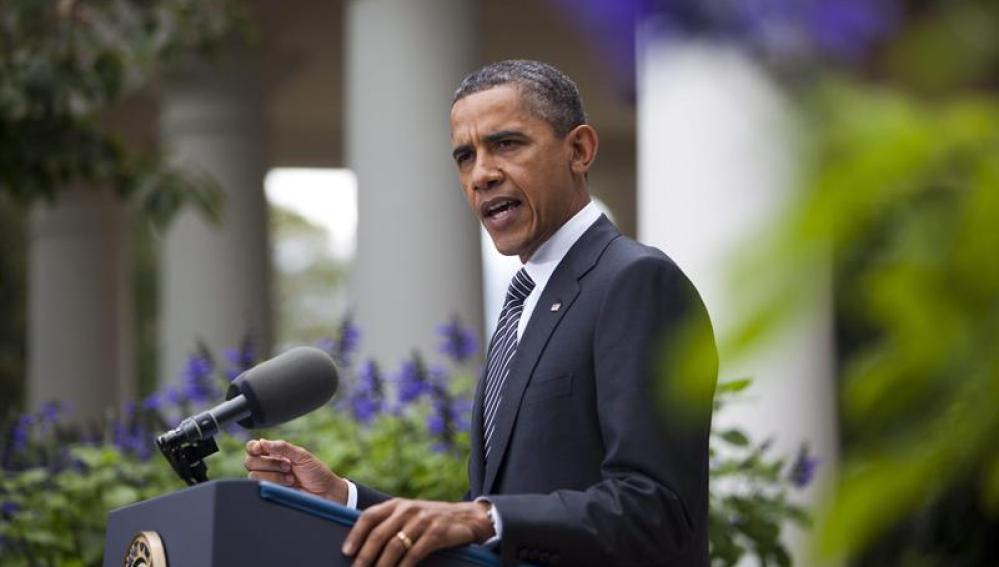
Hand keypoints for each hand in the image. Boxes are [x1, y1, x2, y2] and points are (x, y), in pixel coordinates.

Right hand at [244, 438, 347, 503]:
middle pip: (249, 461)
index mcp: (276, 454)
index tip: (260, 449)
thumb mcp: (302, 455)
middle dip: (269, 463)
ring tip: (291, 477)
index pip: (253, 448)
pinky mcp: (270, 493)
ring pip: (253, 475)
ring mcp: (269, 481)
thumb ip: (282, 447)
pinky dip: (275, 484)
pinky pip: (259, 488)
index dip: (253, 447)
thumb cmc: (317, 473)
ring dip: (275, 475)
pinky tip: (288, 485)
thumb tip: (262, 442)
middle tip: (287, 466)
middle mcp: (270, 467)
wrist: (325, 493)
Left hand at [342, 498, 493, 566]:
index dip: (355, 534)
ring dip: (382, 566)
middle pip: (379, 534)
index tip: (346, 551)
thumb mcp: (411, 515)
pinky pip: (414, 554)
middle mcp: (408, 510)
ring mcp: (422, 520)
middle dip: (365, 556)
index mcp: (398, 504)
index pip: (369, 516)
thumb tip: (365, 546)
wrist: (469, 517)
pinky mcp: (436, 533)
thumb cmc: (433, 520)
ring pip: (394, 546)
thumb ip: (391, 523)